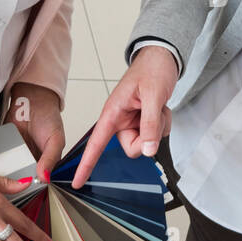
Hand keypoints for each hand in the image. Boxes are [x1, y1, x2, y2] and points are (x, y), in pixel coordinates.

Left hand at [4, 82, 65, 182]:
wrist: (32, 99)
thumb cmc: (49, 118)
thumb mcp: (55, 140)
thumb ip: (51, 159)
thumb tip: (45, 177)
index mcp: (46, 162)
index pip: (40, 179)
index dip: (34, 186)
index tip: (28, 190)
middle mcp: (32, 160)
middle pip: (23, 177)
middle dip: (18, 182)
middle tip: (12, 186)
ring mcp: (18, 154)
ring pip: (10, 170)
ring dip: (6, 173)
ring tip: (1, 180)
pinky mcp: (7, 147)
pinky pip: (1, 157)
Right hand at [73, 45, 177, 188]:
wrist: (163, 58)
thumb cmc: (152, 69)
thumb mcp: (153, 95)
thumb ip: (149, 124)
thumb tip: (148, 150)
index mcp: (112, 112)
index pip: (96, 143)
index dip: (86, 164)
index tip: (78, 182)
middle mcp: (120, 120)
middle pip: (132, 148)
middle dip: (148, 136)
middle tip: (156, 114)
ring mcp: (132, 121)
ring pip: (146, 143)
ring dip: (158, 127)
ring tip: (158, 106)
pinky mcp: (143, 121)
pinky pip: (155, 136)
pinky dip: (163, 124)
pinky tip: (161, 108)